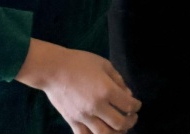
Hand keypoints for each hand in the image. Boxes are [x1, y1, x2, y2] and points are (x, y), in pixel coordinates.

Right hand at [16, 39, 140, 133]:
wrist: (53, 69)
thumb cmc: (79, 62)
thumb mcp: (104, 65)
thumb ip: (118, 80)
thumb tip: (128, 94)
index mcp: (107, 90)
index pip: (129, 106)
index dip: (137, 106)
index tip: (136, 105)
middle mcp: (97, 106)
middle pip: (120, 124)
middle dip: (130, 122)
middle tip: (131, 117)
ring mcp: (83, 116)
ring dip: (116, 133)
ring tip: (119, 128)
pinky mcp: (71, 121)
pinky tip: (101, 131)